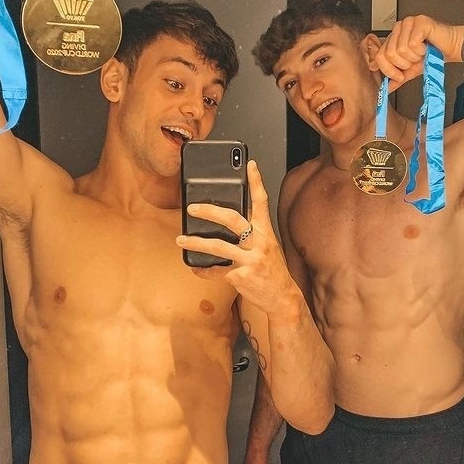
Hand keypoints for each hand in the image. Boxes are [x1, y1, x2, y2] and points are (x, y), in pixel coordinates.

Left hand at [176, 160, 299, 317]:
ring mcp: (250, 260)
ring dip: (196, 242)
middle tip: (192, 208)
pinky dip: (203, 270)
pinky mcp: (241, 277)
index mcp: (266, 232)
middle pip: (232, 219)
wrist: (282, 298)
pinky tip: (195, 268)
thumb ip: (252, 233)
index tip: (249, 164)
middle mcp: (259, 243)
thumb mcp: (267, 247)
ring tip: (181, 240)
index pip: (262, 201)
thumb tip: (227, 220)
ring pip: (218, 246)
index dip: (256, 181)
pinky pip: (217, 271)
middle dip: (210, 212)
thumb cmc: (271, 270)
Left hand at [370, 14, 459, 91]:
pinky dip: (422, 50)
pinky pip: (413, 43)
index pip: (379, 56)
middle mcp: (398, 28)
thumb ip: (397, 78)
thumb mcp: (410, 70)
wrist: (451, 48)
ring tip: (422, 52)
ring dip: (415, 57)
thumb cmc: (432, 55)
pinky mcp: (419, 21)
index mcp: (393, 38)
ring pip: (401, 49)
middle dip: (405, 63)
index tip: (400, 75)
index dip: (389, 70)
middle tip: (415, 60)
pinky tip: (427, 46)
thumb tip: (386, 89)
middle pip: (390, 54)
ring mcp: (408, 22)